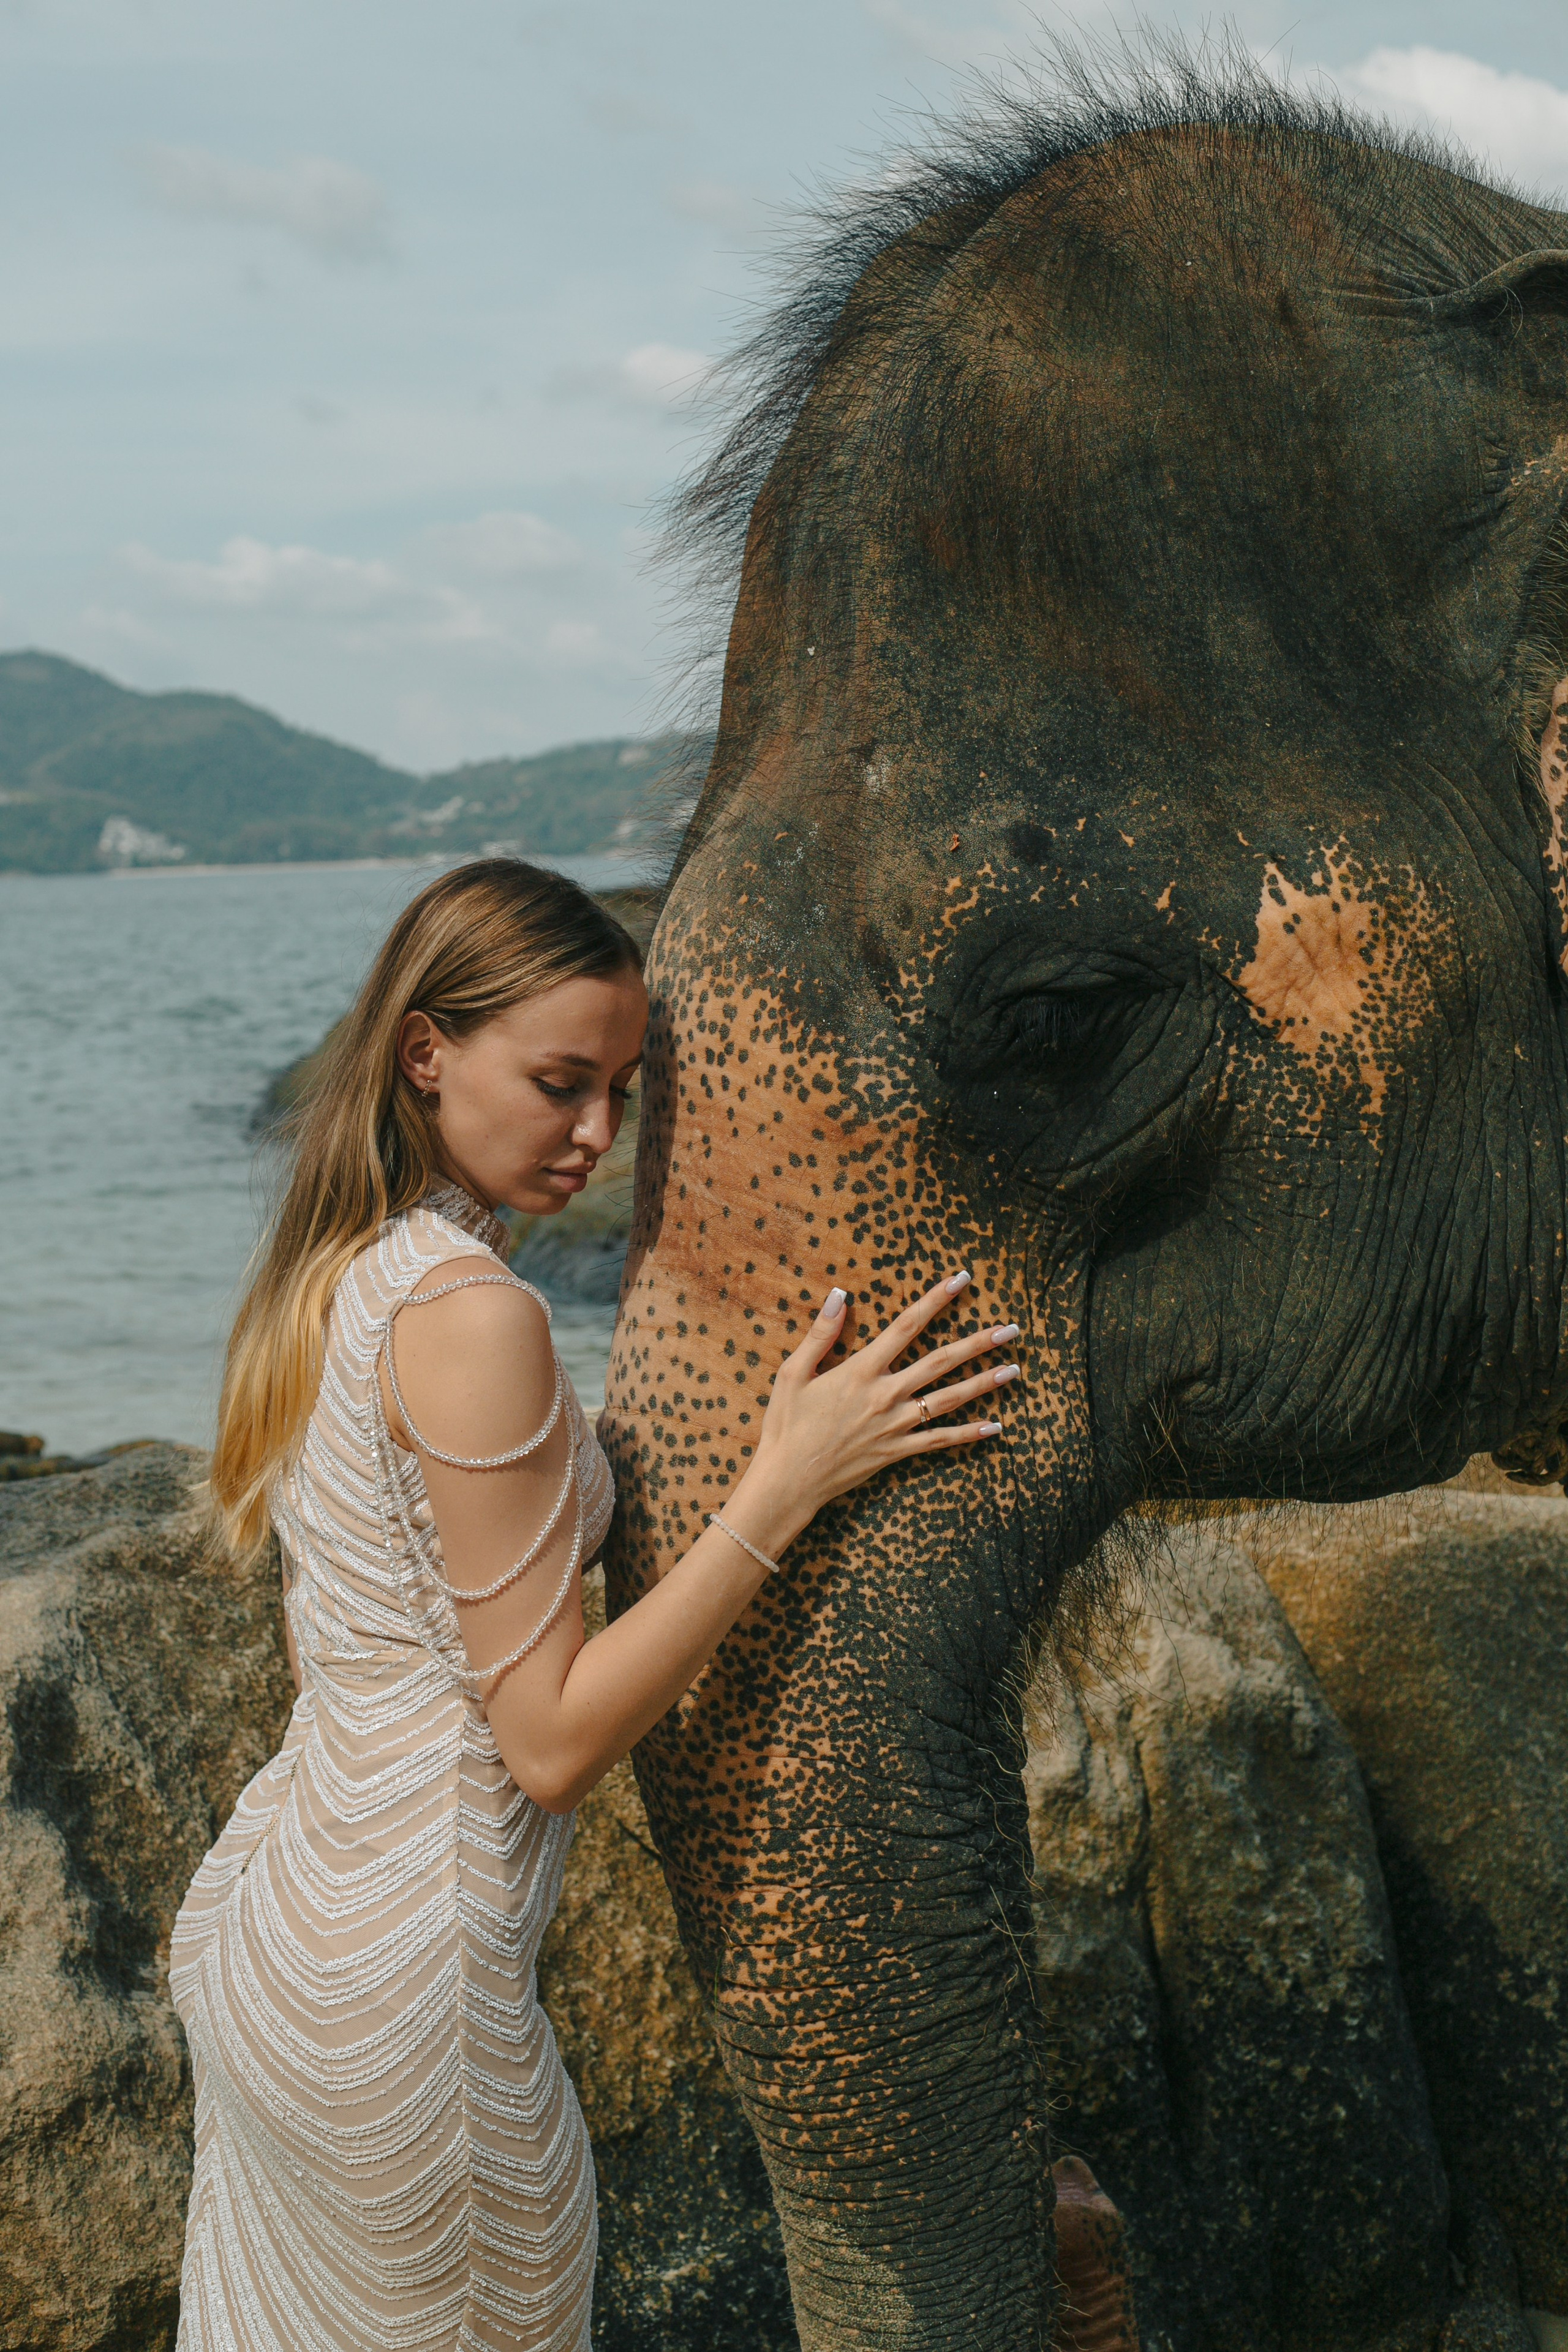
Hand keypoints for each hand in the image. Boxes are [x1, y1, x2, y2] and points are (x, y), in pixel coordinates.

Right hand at [740, 1273, 1019, 1534]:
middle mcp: (885, 1395)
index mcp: (860, 1370)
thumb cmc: (786, 1425)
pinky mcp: (897, 1452)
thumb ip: (819, 1334)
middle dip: (978, 1343)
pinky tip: (996, 1426)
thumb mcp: (792, 1373)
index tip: (960, 1281)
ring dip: (984, 1383)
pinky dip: (969, 1434)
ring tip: (1014, 1369)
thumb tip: (838, 1296)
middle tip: (1010, 1329)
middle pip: (940, 1361)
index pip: (905, 1326)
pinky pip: (940, 1441)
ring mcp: (895, 1425)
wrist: (788, 1480)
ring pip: (949, 1400)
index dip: (935, 1301)